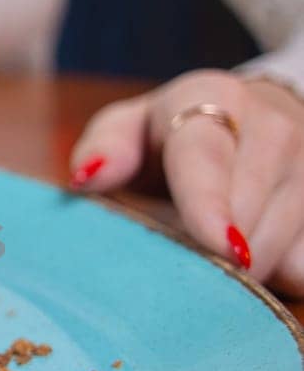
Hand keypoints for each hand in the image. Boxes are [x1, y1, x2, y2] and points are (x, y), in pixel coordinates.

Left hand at [68, 68, 303, 295]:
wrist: (252, 115)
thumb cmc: (172, 134)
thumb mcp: (129, 129)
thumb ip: (105, 149)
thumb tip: (88, 177)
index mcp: (212, 98)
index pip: (208, 157)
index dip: (211, 205)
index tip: (221, 249)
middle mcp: (275, 124)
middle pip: (246, 214)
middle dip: (209, 253)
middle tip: (180, 257)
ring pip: (281, 245)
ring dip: (242, 268)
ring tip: (213, 249)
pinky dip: (280, 271)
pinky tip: (259, 250)